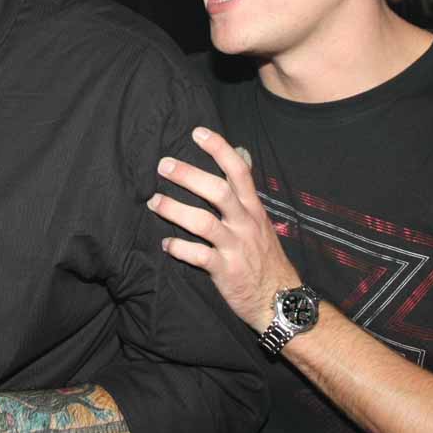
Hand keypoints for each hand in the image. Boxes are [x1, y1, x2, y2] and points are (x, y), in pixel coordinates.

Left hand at [148, 127, 300, 332]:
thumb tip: (240, 156)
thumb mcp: (260, 221)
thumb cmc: (263, 256)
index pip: (239, 171)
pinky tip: (165, 243)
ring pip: (204, 222)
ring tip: (153, 202)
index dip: (219, 149)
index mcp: (253, 209)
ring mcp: (236, 247)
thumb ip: (244, 194)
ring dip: (175, 210)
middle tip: (163, 165)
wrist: (279, 300)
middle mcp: (245, 224)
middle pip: (219, 191)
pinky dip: (179, 248)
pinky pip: (198, 256)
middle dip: (189, 175)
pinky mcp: (226, 271)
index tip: (197, 132)